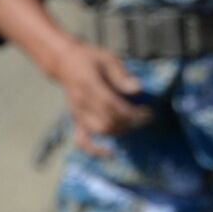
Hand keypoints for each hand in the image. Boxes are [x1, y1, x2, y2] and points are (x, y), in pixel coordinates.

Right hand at [52, 40, 152, 156]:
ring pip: (99, 131)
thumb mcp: (108, 59)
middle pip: (108, 121)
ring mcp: (76, 113)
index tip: (148, 112)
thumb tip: (138, 89)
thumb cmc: (90, 58)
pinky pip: (81, 140)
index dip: (132, 112)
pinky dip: (94, 150)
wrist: (64, 62)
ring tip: (135, 124)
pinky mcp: (75, 120)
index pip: (113, 106)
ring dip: (120, 131)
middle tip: (146, 118)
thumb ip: (121, 75)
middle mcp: (81, 103)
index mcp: (89, 86)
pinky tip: (109, 153)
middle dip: (130, 122)